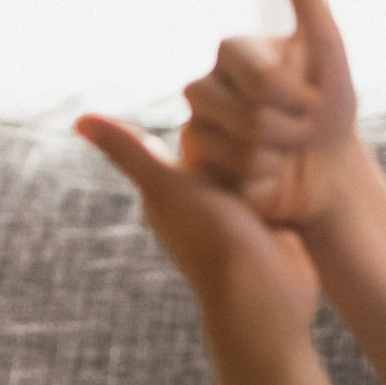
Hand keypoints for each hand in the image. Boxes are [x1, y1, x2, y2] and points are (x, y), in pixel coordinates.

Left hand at [78, 115, 320, 323]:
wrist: (264, 299)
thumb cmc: (209, 241)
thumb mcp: (166, 187)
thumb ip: (128, 152)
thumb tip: (78, 119)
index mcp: (173, 186)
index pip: (195, 130)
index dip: (214, 108)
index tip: (231, 84)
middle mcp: (206, 194)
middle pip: (230, 139)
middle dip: (248, 121)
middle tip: (268, 100)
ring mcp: (244, 205)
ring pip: (260, 154)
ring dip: (273, 140)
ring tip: (292, 117)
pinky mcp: (276, 215)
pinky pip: (284, 176)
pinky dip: (293, 162)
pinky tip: (307, 141)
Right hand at [178, 0, 357, 228]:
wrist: (325, 171)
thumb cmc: (330, 106)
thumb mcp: (324, 45)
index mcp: (233, 50)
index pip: (260, 76)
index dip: (296, 97)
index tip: (313, 99)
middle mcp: (206, 82)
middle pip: (245, 113)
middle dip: (288, 130)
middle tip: (299, 130)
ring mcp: (196, 123)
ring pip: (233, 144)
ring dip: (275, 156)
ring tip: (282, 153)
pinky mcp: (194, 163)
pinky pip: (225, 172)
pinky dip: (258, 179)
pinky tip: (265, 176)